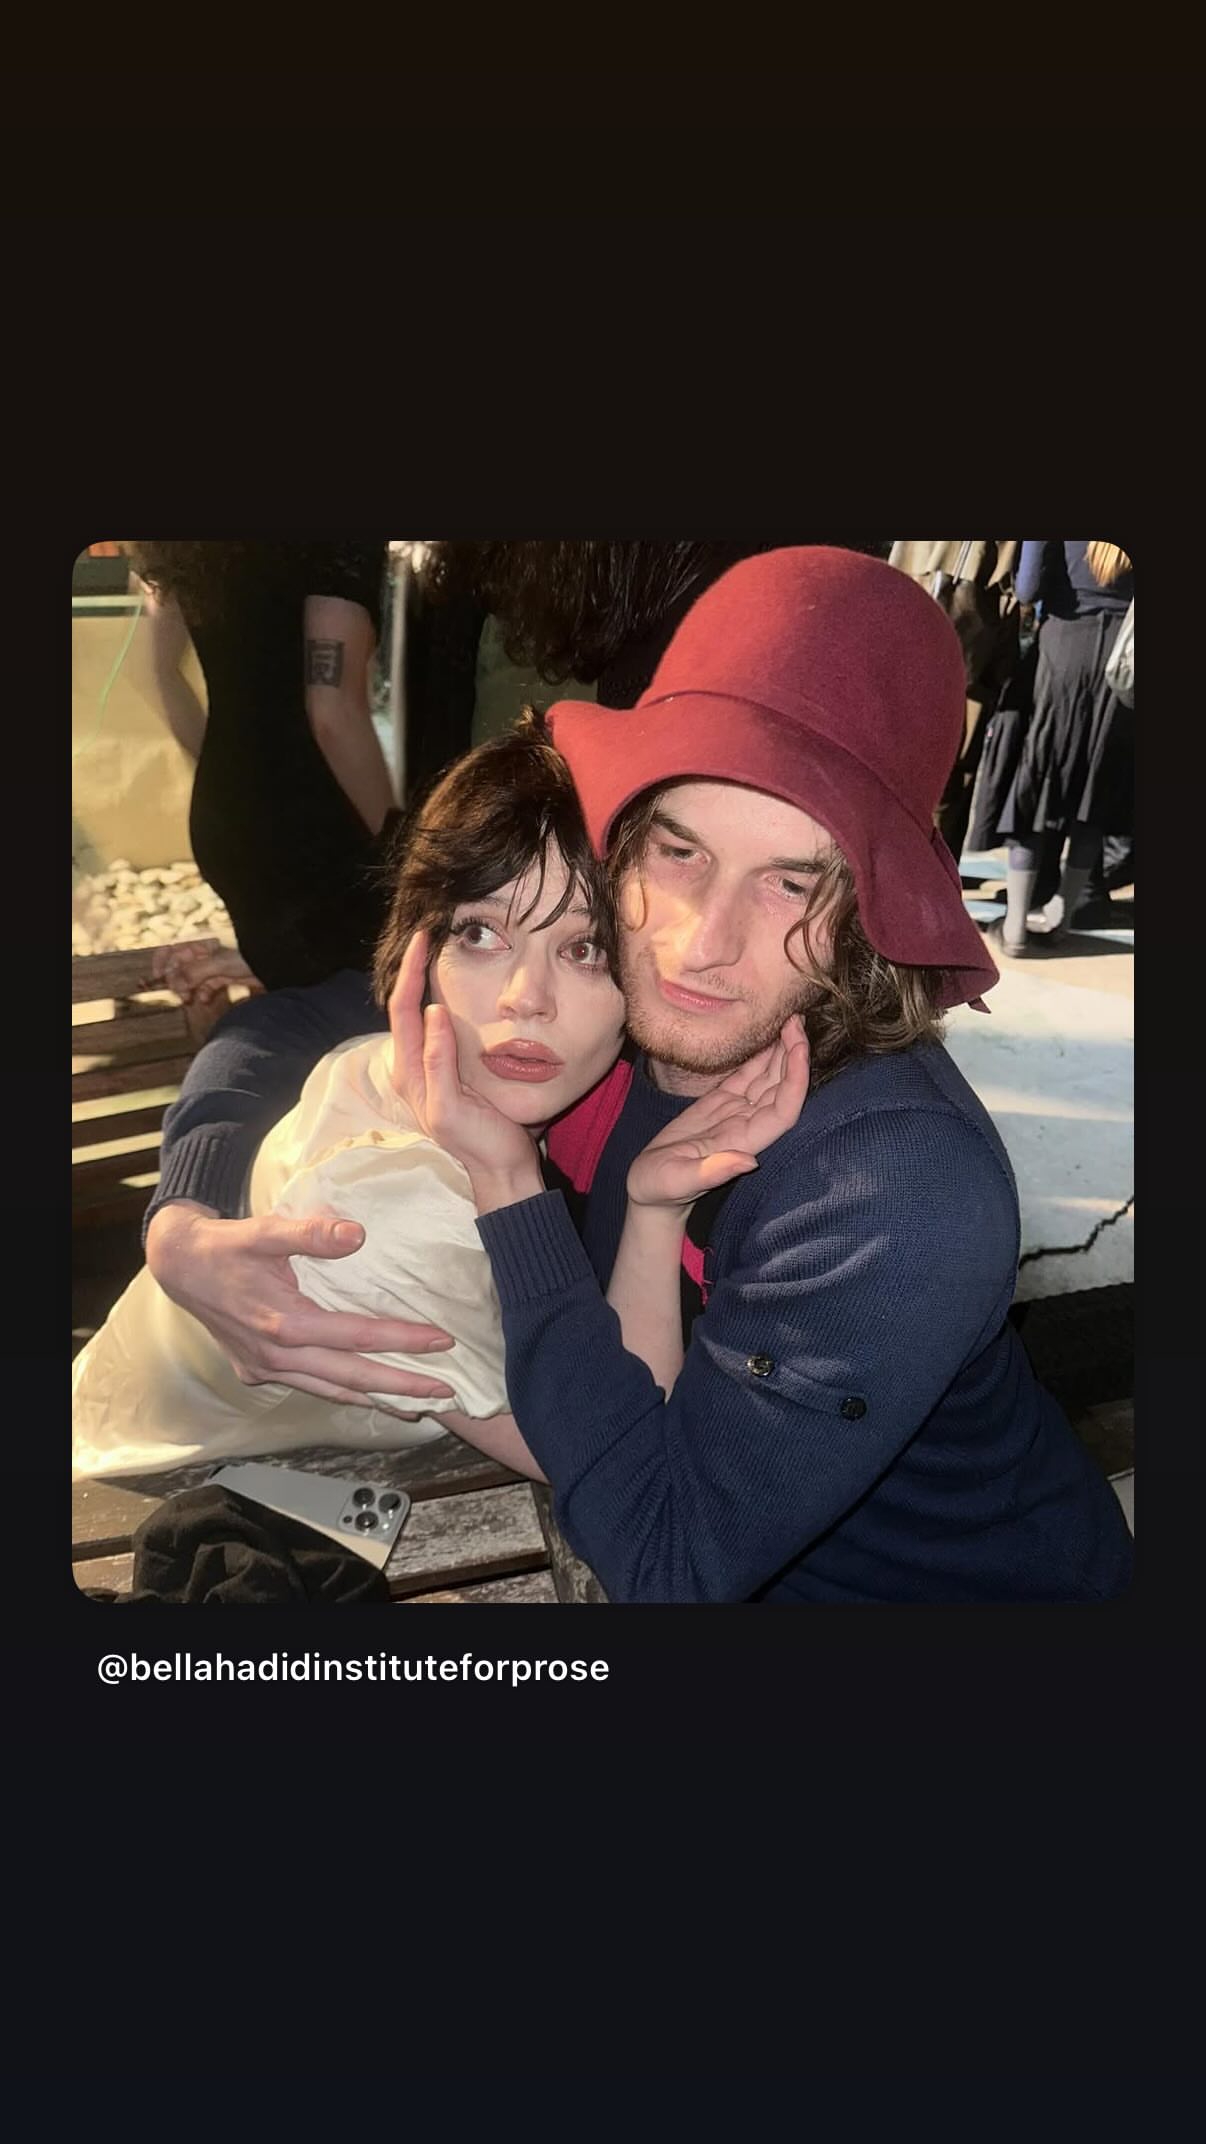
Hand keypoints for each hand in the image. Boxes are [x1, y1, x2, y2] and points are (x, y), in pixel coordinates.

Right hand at [144, 1200, 456, 1409]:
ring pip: (331, 1391)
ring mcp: (265, 1370)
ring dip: (377, 1400)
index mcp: (283, 1322)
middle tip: (446, 1391)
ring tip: (420, 1405)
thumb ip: (310, 1234)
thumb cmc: (228, 1246)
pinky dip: (343, 1394)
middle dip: (401, 1386)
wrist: (179, 1265)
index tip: (442, 1341)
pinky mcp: (256, 1373)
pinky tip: (369, 1397)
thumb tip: (358, 1234)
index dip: (401, 1340)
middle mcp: (276, 1356)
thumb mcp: (264, 1231)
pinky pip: (311, 1388)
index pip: (357, 1336)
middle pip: (351, 1377)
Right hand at [151, 943, 265, 1047]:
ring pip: (192, 979)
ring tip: (189, 1000)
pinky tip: (204, 1000)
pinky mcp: (224, 977)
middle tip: (180, 994)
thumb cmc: (247, 955)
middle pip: (180, 967)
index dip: (161, 961)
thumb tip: (173, 981)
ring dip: (188, 990)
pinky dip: (203, 994)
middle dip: (176, 981)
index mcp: (200, 943)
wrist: (275, 963)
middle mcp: (204, 953)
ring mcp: (214, 965)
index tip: (158, 978)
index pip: (172, 948)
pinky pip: (206, 987)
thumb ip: (194, 972)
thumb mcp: (218, 963)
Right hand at [387, 930, 543, 1206]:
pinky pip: (433, 1067)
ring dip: (414, 993)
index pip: (407, 1010)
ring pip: (410, 1035)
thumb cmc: (491, 1117)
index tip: (425, 939)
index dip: (412, 974)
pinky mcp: (441, 1111)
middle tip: (421, 937)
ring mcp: (422, 1095)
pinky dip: (433, 1039)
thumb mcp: (471, 1072)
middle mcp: (410, 1077)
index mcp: (416, 1066)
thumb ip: (455, 1044)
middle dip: (409, 973)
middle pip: (400, 1015)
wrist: (501, 1163)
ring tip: (422, 957)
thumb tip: (446, 1006)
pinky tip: (436, 1010)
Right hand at [626, 1015, 809, 1212]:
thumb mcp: (677, 1182)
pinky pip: (747, 1077)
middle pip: (782, 1088)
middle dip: (793, 1054)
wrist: (647, 1190)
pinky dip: (758, 1056)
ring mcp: (736, 1114)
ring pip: (768, 1079)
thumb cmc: (658, 1190)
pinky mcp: (720, 1105)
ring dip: (781, 1051)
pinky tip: (765, 1035)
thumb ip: (710, 1173)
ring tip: (789, 1019)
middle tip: (796, 1018)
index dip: (796, 1079)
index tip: (799, 1046)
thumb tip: (748, 1161)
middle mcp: (748, 1126)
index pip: (783, 1109)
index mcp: (743, 1142)